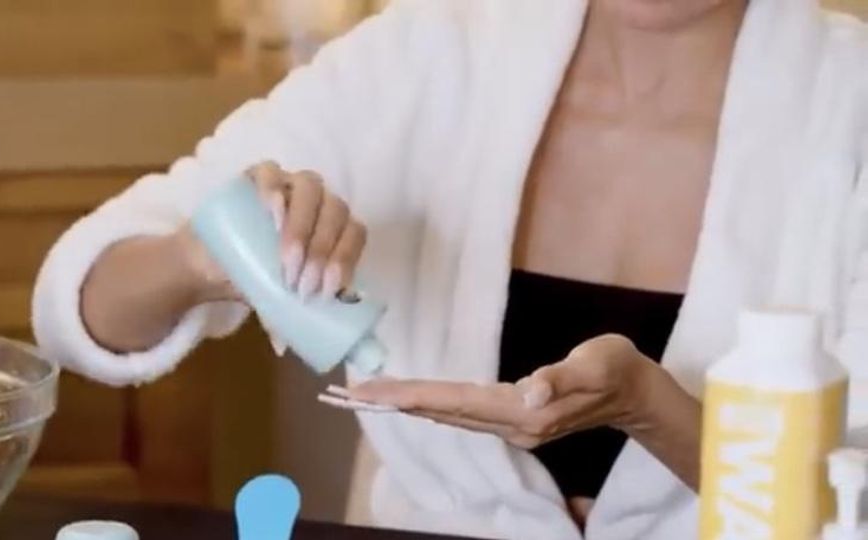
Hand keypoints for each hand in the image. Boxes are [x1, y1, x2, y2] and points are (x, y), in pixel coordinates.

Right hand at [178, 161, 367, 302]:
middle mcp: (318, 202)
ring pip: (310, 189)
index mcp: (334, 229)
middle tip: (301, 283)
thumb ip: (285, 316)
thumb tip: (288, 345)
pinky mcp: (257, 175)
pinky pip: (270, 171)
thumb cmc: (253, 278)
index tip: (327, 289)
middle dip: (321, 249)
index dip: (346, 258)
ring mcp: (289, 183)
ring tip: (286, 259)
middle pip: (336, 211)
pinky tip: (272, 214)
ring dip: (303, 226)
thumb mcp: (274, 299)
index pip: (355, 234)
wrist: (207, 264)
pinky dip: (275, 189)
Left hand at [347, 334, 662, 448]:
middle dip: (394, 402)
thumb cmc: (616, 368)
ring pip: (446, 416)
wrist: (635, 393)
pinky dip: (429, 405)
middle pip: (441, 413)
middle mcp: (510, 425)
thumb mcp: (596, 364)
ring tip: (368, 396)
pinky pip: (458, 414)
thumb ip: (561, 377)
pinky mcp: (512, 420)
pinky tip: (412, 400)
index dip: (412, 394)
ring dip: (406, 405)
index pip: (455, 402)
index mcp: (523, 411)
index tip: (373, 390)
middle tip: (348, 393)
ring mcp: (510, 427)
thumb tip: (527, 391)